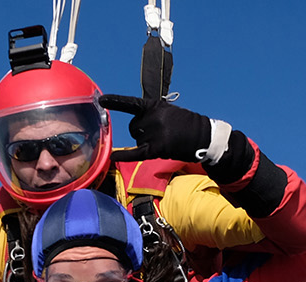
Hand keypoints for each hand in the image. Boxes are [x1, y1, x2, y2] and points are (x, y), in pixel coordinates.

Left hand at [99, 94, 215, 162]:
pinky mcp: (157, 147)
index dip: (115, 102)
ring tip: (165, 141)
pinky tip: (113, 156)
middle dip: (142, 132)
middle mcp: (152, 117)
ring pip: (137, 140)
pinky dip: (124, 155)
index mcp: (154, 106)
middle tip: (161, 133)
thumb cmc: (186, 124)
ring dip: (146, 143)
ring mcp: (154, 132)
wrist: (203, 137)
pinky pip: (136, 153)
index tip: (101, 100)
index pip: (130, 104)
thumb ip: (151, 114)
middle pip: (133, 128)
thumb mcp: (168, 111)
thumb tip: (137, 127)